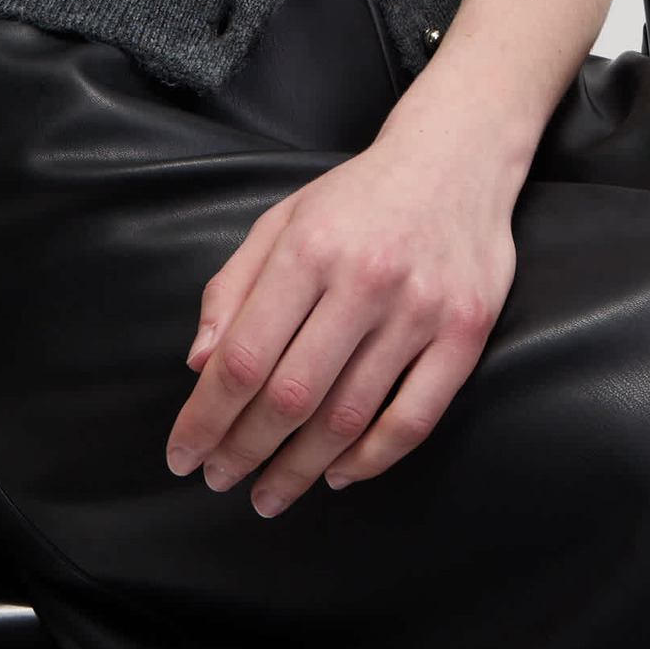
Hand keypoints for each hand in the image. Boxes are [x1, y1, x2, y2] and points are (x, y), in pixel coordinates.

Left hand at [164, 128, 518, 516]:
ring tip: (268, 492)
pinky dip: (371, 460)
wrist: (457, 156)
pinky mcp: (466, 330)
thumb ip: (234, 287)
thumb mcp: (284, 221)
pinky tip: (338, 474)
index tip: (183, 455)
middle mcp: (364, 279)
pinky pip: (414, 418)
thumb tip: (199, 364)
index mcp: (309, 248)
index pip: (245, 356)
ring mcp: (421, 308)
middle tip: (221, 480)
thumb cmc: (359, 196)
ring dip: (300, 467)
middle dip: (245, 450)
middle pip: (291, 396)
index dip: (206, 417)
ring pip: (349, 416)